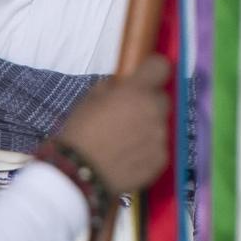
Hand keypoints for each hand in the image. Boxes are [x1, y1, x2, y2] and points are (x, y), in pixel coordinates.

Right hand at [53, 56, 172, 194]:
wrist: (77, 173)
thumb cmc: (79, 132)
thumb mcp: (89, 100)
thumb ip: (112, 88)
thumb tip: (123, 85)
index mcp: (136, 91)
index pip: (161, 66)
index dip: (153, 71)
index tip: (145, 77)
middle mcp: (154, 110)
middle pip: (162, 99)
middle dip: (148, 104)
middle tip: (129, 117)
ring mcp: (160, 136)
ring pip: (160, 125)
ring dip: (148, 129)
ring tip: (125, 143)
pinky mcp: (161, 159)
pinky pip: (159, 148)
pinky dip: (148, 151)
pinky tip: (129, 158)